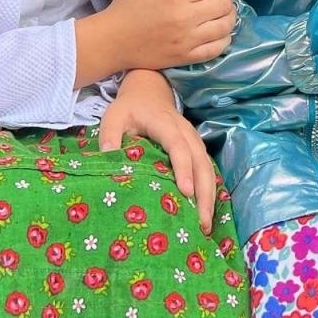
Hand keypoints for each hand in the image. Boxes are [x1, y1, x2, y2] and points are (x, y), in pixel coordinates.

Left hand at [100, 69, 218, 233]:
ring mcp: (194, 140)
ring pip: (208, 168)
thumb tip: (108, 158)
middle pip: (201, 162)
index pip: (178, 146)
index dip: (183, 168)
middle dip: (204, 192)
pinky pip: (207, 170)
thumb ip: (109, 135)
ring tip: (205, 225)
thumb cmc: (129, 108)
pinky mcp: (196, 148)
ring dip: (209, 195)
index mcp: (165, 124)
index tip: (185, 192)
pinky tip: (205, 212)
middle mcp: (185, 132)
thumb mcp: (114, 116)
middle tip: (201, 222)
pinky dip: (209, 190)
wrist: (148, 91)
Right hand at [104, 0, 235, 70]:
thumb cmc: (128, 8)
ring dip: (229, 17)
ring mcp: (188, 40)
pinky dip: (224, 39)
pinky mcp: (187, 57)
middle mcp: (186, 18)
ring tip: (222, 14)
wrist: (112, 41)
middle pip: (224, 5)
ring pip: (225, 26)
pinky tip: (218, 33)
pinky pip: (217, 49)